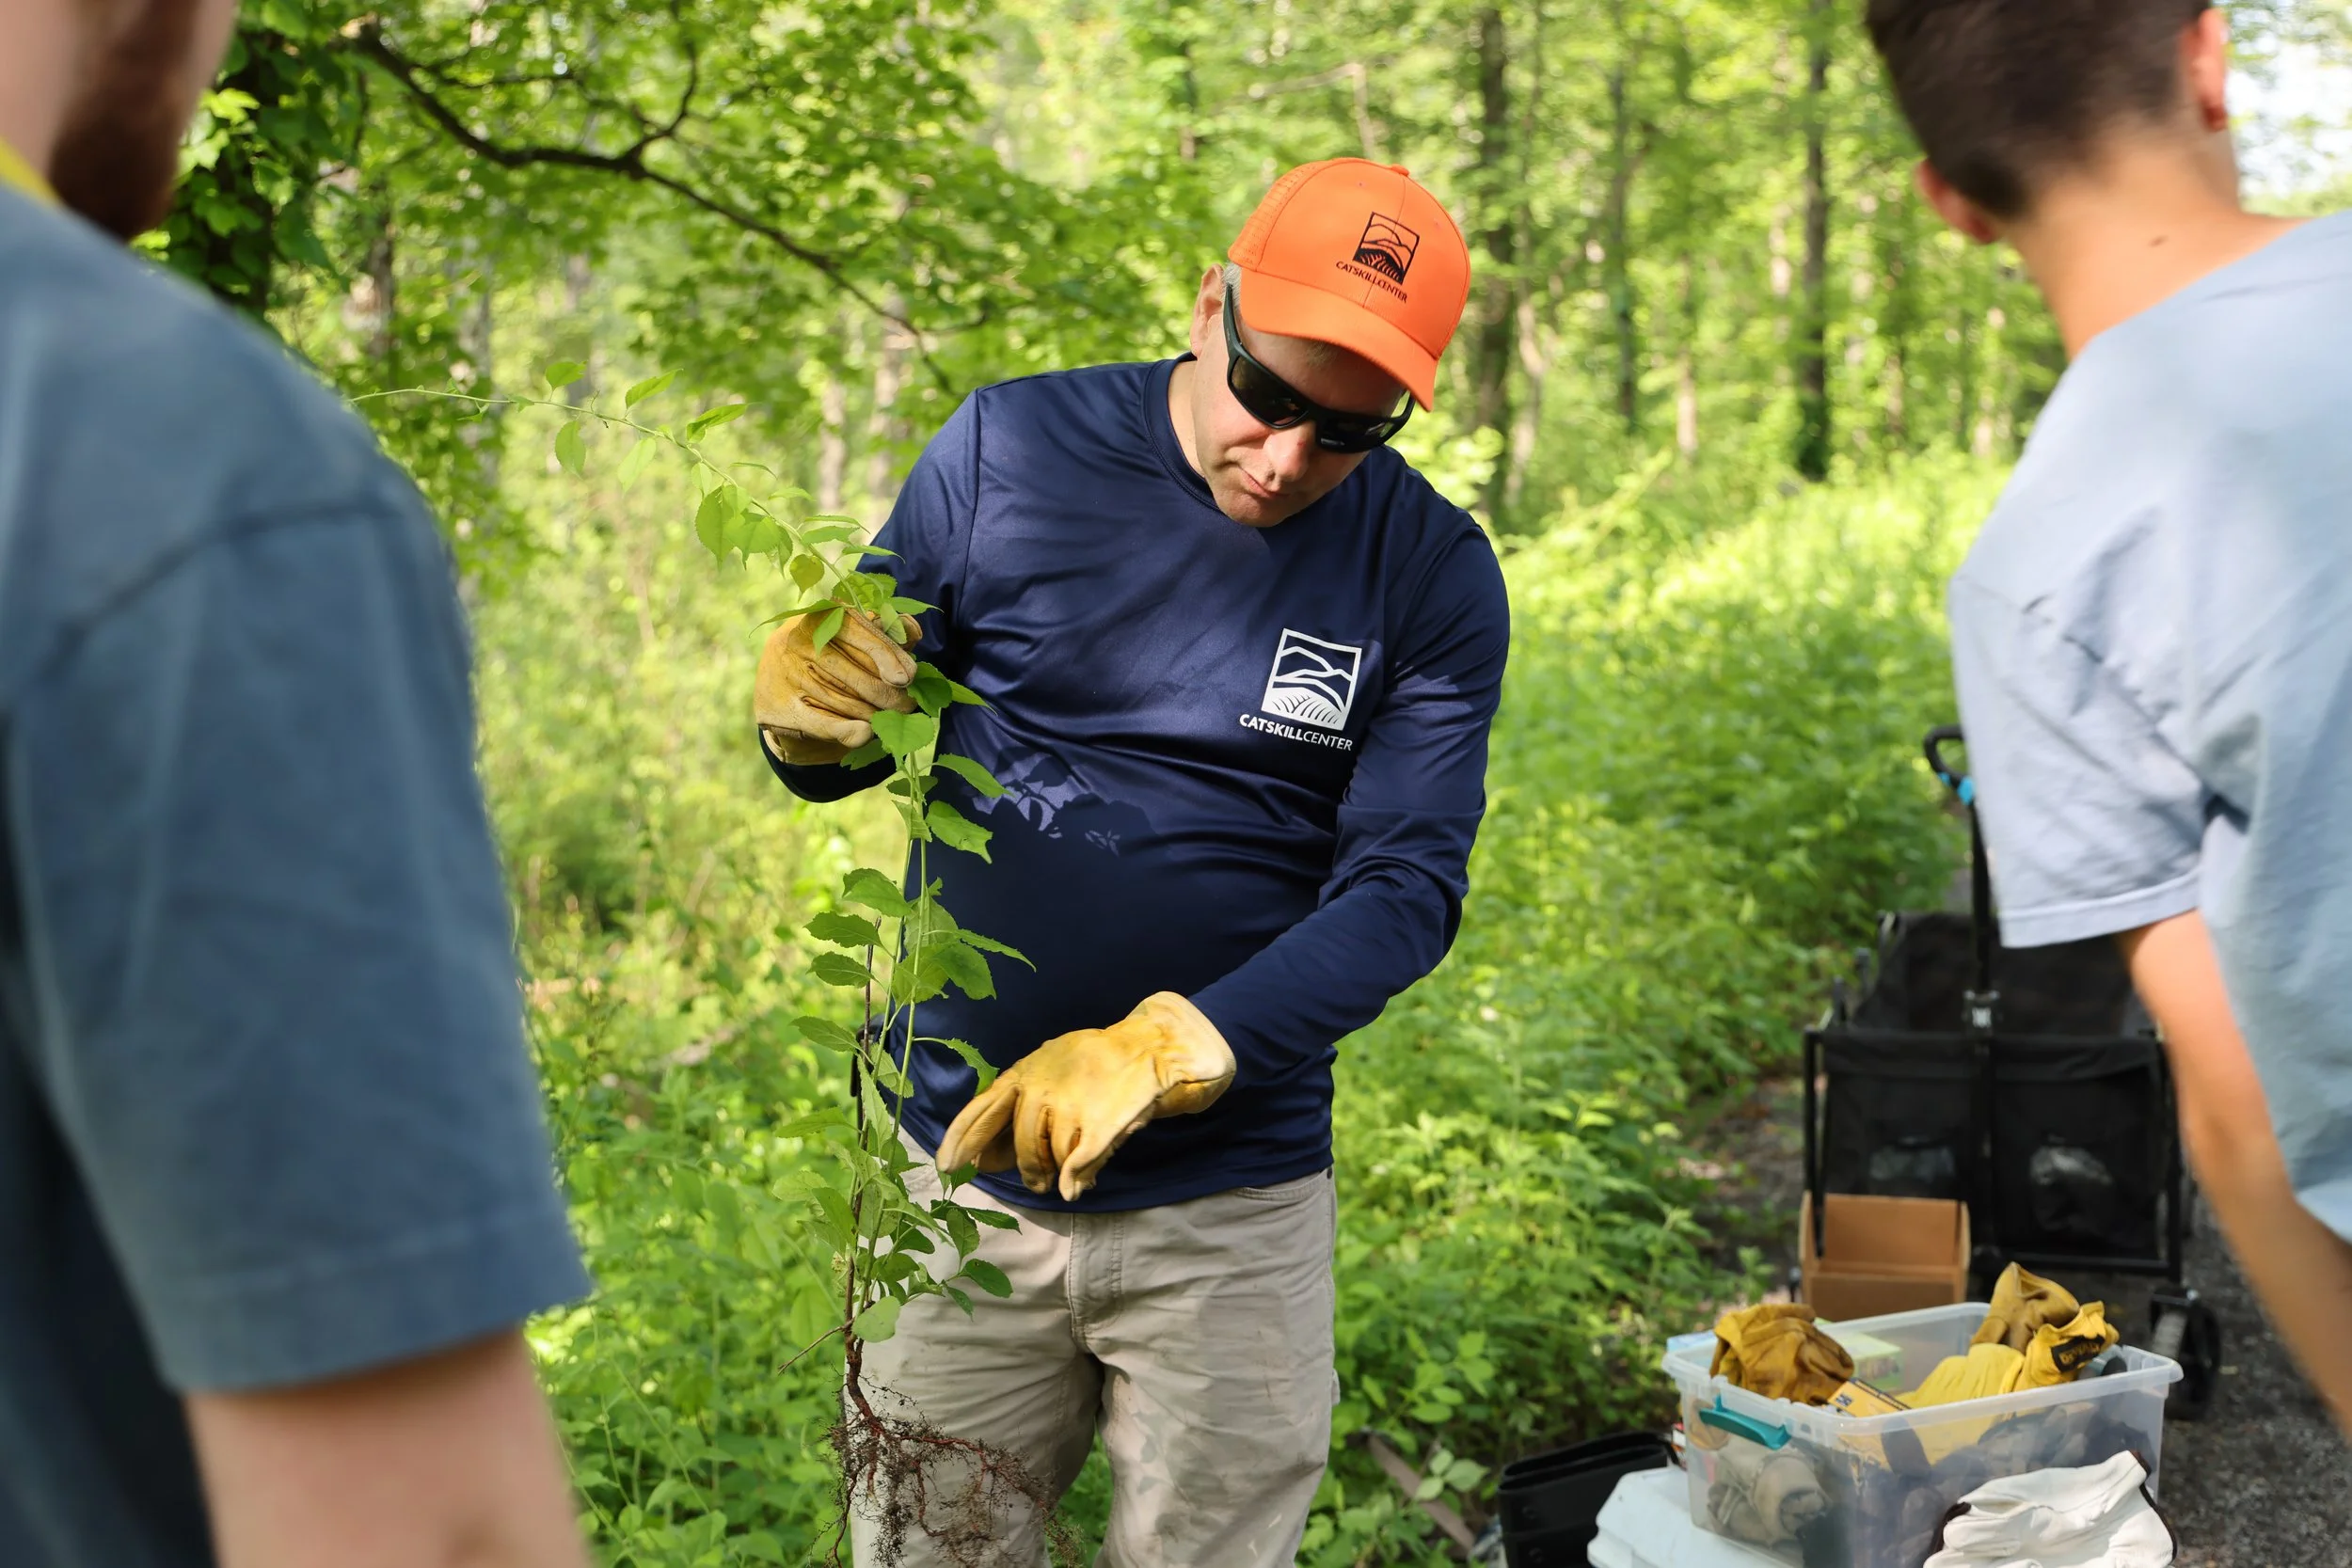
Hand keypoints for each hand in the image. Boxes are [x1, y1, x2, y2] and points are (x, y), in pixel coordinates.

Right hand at [753, 609, 919, 764]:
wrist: (778, 679)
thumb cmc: (830, 654)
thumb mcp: (855, 637)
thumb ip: (885, 633)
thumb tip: (911, 628)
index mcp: (822, 617)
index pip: (862, 635)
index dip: (890, 657)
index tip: (910, 677)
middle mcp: (800, 640)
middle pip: (855, 674)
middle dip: (888, 694)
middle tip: (908, 706)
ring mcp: (787, 673)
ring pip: (844, 701)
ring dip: (873, 715)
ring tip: (890, 719)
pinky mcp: (778, 705)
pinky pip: (820, 722)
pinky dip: (846, 730)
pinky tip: (865, 733)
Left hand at [935, 993, 1235, 1200]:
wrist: (1148, 1046)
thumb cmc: (1091, 1065)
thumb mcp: (1046, 1074)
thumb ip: (1014, 1113)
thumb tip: (984, 1159)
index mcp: (1025, 1074)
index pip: (983, 1109)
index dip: (963, 1140)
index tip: (947, 1166)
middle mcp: (1043, 1087)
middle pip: (1023, 1144)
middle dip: (1027, 1167)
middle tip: (1036, 1182)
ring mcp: (1074, 1104)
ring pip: (1054, 1154)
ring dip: (1057, 1167)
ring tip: (1065, 1170)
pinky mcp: (1104, 1121)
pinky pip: (1081, 1159)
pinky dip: (1076, 1175)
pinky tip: (1073, 1186)